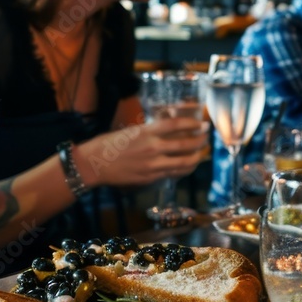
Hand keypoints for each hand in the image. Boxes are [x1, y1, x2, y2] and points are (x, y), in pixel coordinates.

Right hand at [79, 117, 207, 187]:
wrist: (95, 164)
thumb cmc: (110, 144)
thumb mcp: (132, 130)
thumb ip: (152, 130)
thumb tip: (171, 126)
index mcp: (146, 132)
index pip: (176, 124)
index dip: (193, 123)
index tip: (203, 123)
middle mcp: (152, 147)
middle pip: (185, 145)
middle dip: (200, 141)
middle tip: (207, 137)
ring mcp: (153, 164)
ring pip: (184, 162)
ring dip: (197, 157)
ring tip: (202, 152)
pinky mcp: (151, 177)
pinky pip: (174, 173)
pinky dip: (185, 169)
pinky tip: (189, 165)